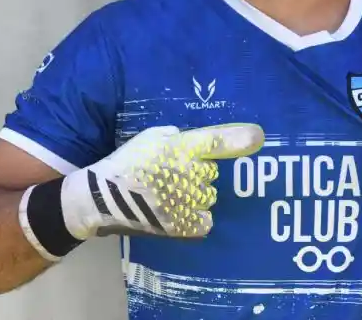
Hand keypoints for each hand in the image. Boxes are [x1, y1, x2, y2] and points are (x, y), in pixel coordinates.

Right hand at [62, 123, 264, 239]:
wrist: (103, 198)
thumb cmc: (126, 162)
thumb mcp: (149, 137)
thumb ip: (175, 136)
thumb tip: (190, 140)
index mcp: (181, 148)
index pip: (217, 141)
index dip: (240, 139)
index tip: (259, 138)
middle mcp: (190, 173)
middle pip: (212, 173)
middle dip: (199, 174)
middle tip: (174, 177)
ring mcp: (188, 200)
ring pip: (209, 196)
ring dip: (196, 196)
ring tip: (170, 196)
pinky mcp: (184, 225)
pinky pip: (205, 221)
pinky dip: (195, 218)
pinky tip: (177, 213)